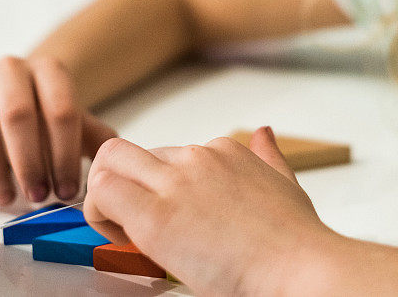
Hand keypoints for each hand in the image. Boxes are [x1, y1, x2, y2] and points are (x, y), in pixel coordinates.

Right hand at [0, 55, 116, 204]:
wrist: (20, 91)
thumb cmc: (50, 115)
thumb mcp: (79, 122)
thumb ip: (97, 139)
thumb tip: (115, 164)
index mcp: (50, 69)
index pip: (61, 111)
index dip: (65, 156)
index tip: (67, 190)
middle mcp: (11, 68)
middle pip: (17, 117)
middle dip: (29, 164)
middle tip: (38, 197)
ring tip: (8, 197)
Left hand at [84, 127, 336, 295]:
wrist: (299, 265)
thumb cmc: (295, 239)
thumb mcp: (284, 183)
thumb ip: (269, 157)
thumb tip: (264, 133)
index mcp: (223, 150)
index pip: (168, 154)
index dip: (160, 187)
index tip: (172, 220)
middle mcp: (197, 157)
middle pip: (134, 153)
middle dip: (126, 185)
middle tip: (134, 224)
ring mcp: (176, 181)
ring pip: (110, 160)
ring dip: (105, 194)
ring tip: (124, 233)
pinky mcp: (155, 215)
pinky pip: (102, 192)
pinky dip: (98, 214)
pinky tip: (122, 241)